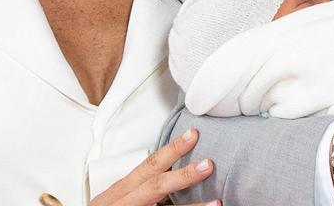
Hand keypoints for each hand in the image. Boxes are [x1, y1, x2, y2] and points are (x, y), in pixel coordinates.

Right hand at [89, 128, 218, 205]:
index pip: (148, 165)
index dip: (171, 150)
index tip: (193, 135)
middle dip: (183, 175)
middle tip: (208, 164)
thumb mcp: (117, 198)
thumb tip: (171, 171)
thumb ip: (141, 186)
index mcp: (120, 191)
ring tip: (216, 203)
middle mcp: (123, 202)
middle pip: (154, 185)